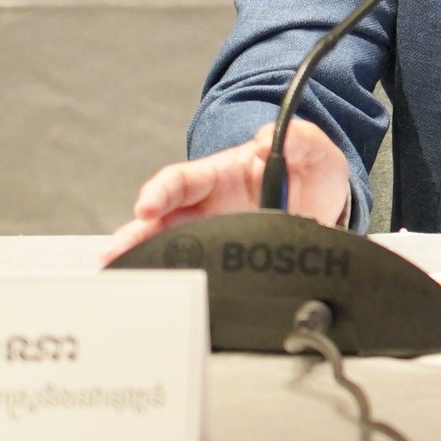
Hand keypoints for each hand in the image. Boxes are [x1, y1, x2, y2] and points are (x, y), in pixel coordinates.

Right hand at [101, 120, 350, 263]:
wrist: (326, 203)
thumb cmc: (309, 170)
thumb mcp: (312, 148)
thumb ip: (298, 138)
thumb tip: (265, 142)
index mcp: (221, 175)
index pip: (182, 180)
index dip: (161, 191)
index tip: (147, 205)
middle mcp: (209, 208)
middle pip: (162, 221)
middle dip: (135, 236)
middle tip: (114, 254)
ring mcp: (215, 236)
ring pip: (171, 249)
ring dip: (145, 263)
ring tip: (123, 281)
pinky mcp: (227, 261)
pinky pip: (198, 272)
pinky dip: (177, 284)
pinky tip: (158, 302)